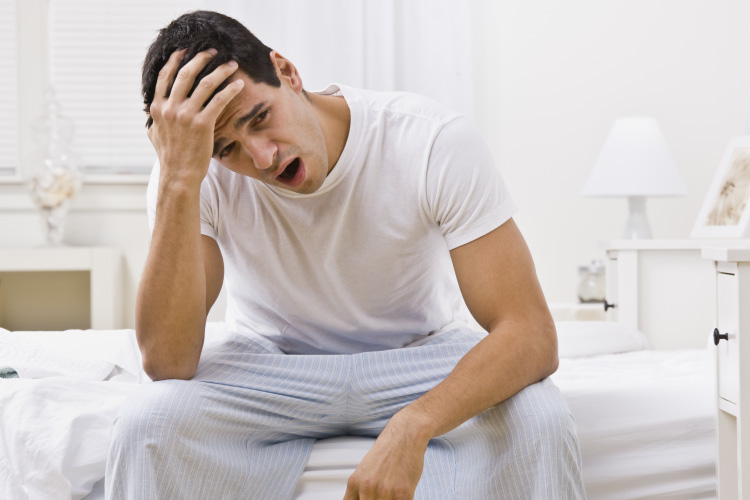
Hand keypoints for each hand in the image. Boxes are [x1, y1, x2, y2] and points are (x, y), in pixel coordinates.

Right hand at [147, 48, 243, 186]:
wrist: (178, 175)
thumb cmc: (168, 157)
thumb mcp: (154, 134)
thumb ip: (154, 120)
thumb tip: (150, 113)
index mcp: (158, 107)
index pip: (165, 75)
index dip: (176, 59)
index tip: (186, 50)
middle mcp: (170, 108)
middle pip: (186, 73)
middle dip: (201, 58)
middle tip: (213, 51)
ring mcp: (186, 115)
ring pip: (205, 84)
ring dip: (220, 71)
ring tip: (232, 64)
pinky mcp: (202, 124)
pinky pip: (218, 101)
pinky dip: (230, 90)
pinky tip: (239, 85)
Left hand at [343, 415, 429, 499]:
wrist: (406, 434)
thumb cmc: (388, 450)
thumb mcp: (366, 469)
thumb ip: (361, 488)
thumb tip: (362, 498)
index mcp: (355, 482)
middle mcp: (367, 488)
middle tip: (382, 496)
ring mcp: (385, 492)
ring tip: (393, 493)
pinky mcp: (403, 494)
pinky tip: (402, 494)